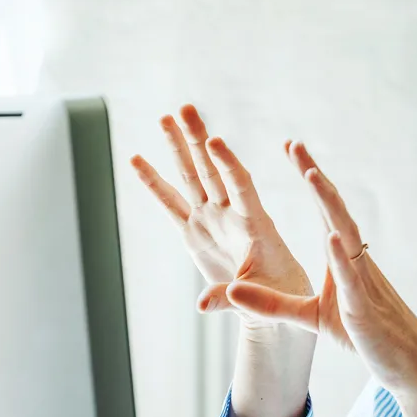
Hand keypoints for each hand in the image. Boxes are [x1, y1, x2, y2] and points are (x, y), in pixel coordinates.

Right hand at [130, 104, 312, 325]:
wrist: (274, 303)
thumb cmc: (280, 297)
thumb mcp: (262, 299)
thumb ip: (232, 298)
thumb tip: (201, 307)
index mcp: (255, 224)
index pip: (241, 186)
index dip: (228, 164)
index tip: (215, 141)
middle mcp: (231, 215)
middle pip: (212, 170)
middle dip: (198, 140)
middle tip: (185, 108)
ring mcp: (211, 220)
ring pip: (191, 178)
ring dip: (178, 149)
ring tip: (164, 117)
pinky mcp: (195, 233)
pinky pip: (169, 204)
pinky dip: (153, 184)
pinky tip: (137, 159)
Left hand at [220, 153, 416, 394]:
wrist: (408, 364)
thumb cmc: (365, 337)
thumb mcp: (310, 318)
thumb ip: (272, 304)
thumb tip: (233, 290)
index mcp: (343, 259)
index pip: (325, 211)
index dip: (310, 179)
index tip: (293, 149)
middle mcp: (355, 261)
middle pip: (334, 210)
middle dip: (315, 176)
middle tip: (295, 145)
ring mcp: (362, 281)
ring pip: (345, 234)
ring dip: (329, 204)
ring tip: (311, 175)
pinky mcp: (364, 308)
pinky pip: (352, 277)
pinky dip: (341, 255)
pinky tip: (331, 235)